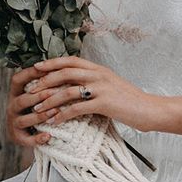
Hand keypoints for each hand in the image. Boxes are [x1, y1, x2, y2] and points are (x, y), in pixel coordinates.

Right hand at [7, 65, 63, 147]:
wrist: (30, 130)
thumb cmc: (40, 104)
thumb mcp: (39, 91)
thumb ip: (47, 80)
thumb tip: (65, 64)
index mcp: (17, 92)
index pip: (18, 79)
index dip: (29, 74)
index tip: (45, 69)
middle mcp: (12, 106)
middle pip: (22, 100)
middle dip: (39, 96)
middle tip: (55, 92)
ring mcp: (13, 122)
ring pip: (24, 119)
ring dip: (40, 116)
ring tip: (55, 112)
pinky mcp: (17, 137)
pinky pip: (26, 139)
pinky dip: (37, 138)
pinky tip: (49, 136)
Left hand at [28, 56, 160, 131]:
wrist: (151, 109)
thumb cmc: (131, 100)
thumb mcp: (112, 85)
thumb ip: (96, 82)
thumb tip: (78, 86)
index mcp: (99, 69)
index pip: (71, 61)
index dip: (52, 63)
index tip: (36, 68)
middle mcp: (99, 75)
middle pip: (65, 72)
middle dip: (45, 80)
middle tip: (31, 89)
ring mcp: (102, 88)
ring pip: (68, 90)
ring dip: (50, 100)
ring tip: (37, 108)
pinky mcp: (104, 103)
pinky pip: (78, 108)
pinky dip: (63, 115)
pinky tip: (55, 121)